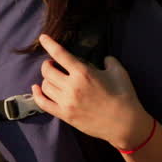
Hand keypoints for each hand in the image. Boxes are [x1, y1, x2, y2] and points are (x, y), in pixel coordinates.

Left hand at [31, 33, 152, 149]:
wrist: (125, 124)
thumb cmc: (124, 96)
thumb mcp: (119, 72)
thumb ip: (109, 61)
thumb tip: (104, 58)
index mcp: (83, 72)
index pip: (60, 54)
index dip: (49, 44)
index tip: (43, 38)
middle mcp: (71, 86)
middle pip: (47, 71)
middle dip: (47, 64)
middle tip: (53, 64)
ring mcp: (66, 102)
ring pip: (44, 86)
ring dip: (46, 79)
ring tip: (53, 78)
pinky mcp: (65, 115)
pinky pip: (43, 103)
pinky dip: (37, 95)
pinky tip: (36, 89)